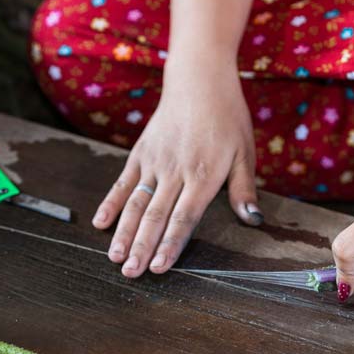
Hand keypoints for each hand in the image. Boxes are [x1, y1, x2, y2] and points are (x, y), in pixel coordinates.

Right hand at [92, 61, 260, 276]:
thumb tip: (252, 220)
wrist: (199, 79)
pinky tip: (100, 223)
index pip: (184, 218)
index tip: (159, 268)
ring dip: (124, 233)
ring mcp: (154, 162)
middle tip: (130, 274)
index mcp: (203, 175)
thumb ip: (244, 189)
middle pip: (155, 216)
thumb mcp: (245, 152)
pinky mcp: (140, 152)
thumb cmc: (227, 117)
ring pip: (135, 203)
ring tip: (115, 258)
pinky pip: (122, 182)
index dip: (170, 245)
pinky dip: (111, 203)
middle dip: (142, 248)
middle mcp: (175, 171)